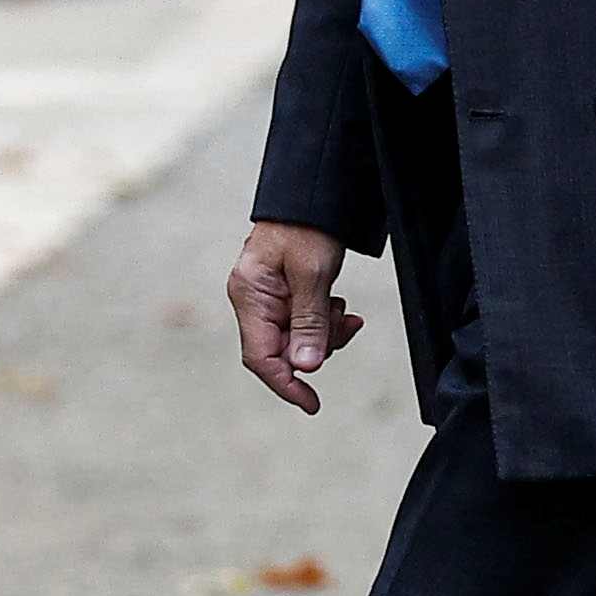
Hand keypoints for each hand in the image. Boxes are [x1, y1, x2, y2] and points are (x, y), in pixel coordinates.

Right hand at [229, 220, 362, 413]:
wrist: (311, 192)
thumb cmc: (307, 226)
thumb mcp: (313, 274)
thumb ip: (309, 322)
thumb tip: (306, 368)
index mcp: (250, 296)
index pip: (261, 357)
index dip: (286, 384)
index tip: (312, 403)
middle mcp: (252, 300)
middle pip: (282, 350)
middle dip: (317, 348)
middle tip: (346, 327)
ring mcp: (266, 298)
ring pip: (296, 338)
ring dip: (324, 333)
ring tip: (342, 309)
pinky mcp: (283, 294)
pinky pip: (303, 322)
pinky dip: (324, 321)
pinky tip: (339, 307)